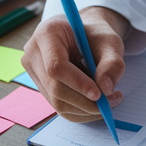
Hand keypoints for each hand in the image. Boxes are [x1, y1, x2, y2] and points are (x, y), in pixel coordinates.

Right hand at [22, 6, 128, 122]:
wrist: (84, 38)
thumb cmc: (96, 36)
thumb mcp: (110, 42)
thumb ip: (112, 63)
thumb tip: (106, 89)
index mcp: (47, 34)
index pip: (56, 66)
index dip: (78, 83)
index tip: (99, 94)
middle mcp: (33, 54)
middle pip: (55, 88)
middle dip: (85, 101)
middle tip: (112, 101)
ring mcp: (34, 73)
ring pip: (58, 102)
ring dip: (86, 108)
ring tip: (109, 101)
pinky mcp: (41, 87)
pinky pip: (60, 107)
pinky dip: (82, 111)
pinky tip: (97, 104)